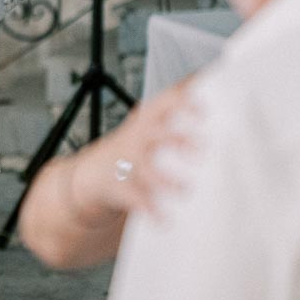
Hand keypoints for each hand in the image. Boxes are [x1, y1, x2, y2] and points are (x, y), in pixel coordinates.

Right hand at [62, 81, 197, 222]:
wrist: (91, 176)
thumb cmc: (132, 147)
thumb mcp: (147, 124)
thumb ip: (173, 108)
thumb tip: (208, 78)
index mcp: (146, 121)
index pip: (164, 104)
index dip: (183, 103)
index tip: (205, 108)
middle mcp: (136, 139)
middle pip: (157, 134)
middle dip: (179, 139)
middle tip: (204, 149)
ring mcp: (126, 164)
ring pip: (146, 169)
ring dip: (166, 179)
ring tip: (186, 189)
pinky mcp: (121, 188)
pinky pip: (136, 200)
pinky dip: (151, 211)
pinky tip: (165, 221)